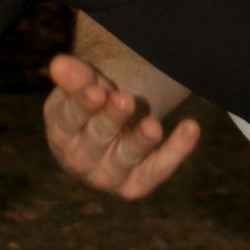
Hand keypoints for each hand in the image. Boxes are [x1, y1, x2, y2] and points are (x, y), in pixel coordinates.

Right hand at [43, 51, 201, 200]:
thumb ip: (75, 77)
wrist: (113, 126)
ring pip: (125, 159)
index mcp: (62, 132)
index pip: (69, 120)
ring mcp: (107, 176)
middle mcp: (80, 160)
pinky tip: (191, 127)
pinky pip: (156, 170)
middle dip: (111, 119)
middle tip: (125, 99)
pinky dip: (175, 151)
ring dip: (140, 141)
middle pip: (96, 139)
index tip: (97, 91)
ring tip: (154, 125)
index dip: (83, 106)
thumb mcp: (85, 85)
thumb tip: (58, 64)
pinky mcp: (135, 185)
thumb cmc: (95, 102)